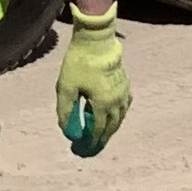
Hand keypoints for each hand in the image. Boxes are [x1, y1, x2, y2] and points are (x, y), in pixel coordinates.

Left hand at [55, 7, 129, 157]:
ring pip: (119, 118)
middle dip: (101, 139)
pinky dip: (118, 115)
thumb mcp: (66, 88)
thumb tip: (68, 132)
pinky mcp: (125, 84)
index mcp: (103, 104)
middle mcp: (117, 102)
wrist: (96, 40)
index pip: (98, 131)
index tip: (80, 150)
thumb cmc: (79, 63)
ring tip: (100, 135)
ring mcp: (123, 93)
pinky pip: (125, 106)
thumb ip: (66, 111)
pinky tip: (112, 116)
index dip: (90, 143)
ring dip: (110, 129)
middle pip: (111, 128)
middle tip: (90, 147)